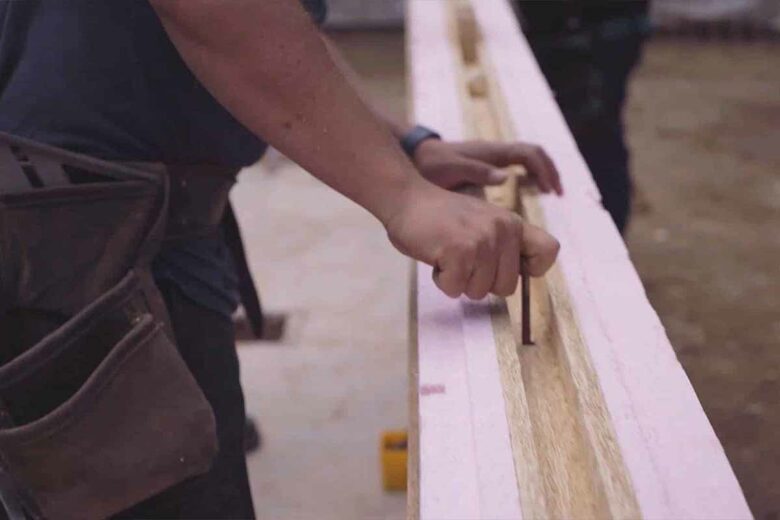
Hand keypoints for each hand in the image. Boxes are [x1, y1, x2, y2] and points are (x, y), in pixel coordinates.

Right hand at [384, 180, 559, 298]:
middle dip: (480, 282)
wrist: (407, 198)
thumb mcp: (483, 222)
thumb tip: (512, 280)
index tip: (506, 267)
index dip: (532, 269)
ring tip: (447, 254)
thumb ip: (502, 245)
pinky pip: (455, 289)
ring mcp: (482, 240)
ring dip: (458, 281)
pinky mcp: (459, 251)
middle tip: (462, 259)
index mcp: (512, 223)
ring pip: (479, 292)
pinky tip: (437, 257)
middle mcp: (503, 230)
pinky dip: (442, 281)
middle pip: (507, 287)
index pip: (548, 251)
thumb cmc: (441, 217)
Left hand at [412, 139, 562, 194]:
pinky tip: (527, 193)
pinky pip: (514, 167)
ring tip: (549, 194)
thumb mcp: (450, 169)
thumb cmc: (430, 164)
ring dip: (540, 172)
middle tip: (558, 193)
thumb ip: (476, 171)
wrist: (413, 156)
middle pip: (532, 154)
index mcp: (490, 152)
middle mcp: (494, 152)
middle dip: (548, 170)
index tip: (551, 190)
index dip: (543, 169)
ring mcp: (490, 158)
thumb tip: (507, 177)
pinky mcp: (484, 166)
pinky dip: (527, 177)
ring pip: (525, 159)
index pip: (528, 153)